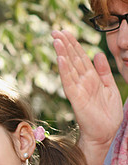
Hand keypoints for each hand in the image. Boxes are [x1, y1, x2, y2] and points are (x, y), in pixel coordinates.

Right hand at [52, 29, 122, 164]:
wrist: (105, 133)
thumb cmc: (107, 114)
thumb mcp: (110, 87)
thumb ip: (103, 71)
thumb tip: (97, 54)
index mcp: (91, 78)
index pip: (80, 58)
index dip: (74, 44)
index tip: (65, 32)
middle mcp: (82, 82)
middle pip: (73, 59)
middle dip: (65, 45)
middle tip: (55, 31)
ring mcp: (78, 90)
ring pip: (69, 68)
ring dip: (63, 53)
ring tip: (56, 40)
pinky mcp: (77, 99)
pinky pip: (69, 82)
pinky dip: (65, 71)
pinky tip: (61, 59)